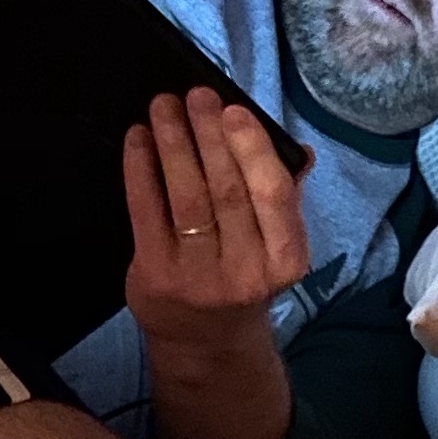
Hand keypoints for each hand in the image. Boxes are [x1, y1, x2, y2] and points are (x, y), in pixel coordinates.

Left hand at [123, 94, 309, 438]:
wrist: (206, 343)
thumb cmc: (243, 275)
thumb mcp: (276, 247)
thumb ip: (284, 198)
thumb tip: (299, 150)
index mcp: (286, 259)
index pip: (272, 196)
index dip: (251, 149)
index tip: (234, 110)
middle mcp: (246, 272)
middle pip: (226, 190)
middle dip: (208, 135)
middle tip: (195, 95)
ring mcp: (199, 278)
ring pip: (186, 197)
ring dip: (173, 143)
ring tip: (163, 106)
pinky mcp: (157, 277)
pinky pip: (147, 211)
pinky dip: (141, 169)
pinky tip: (138, 139)